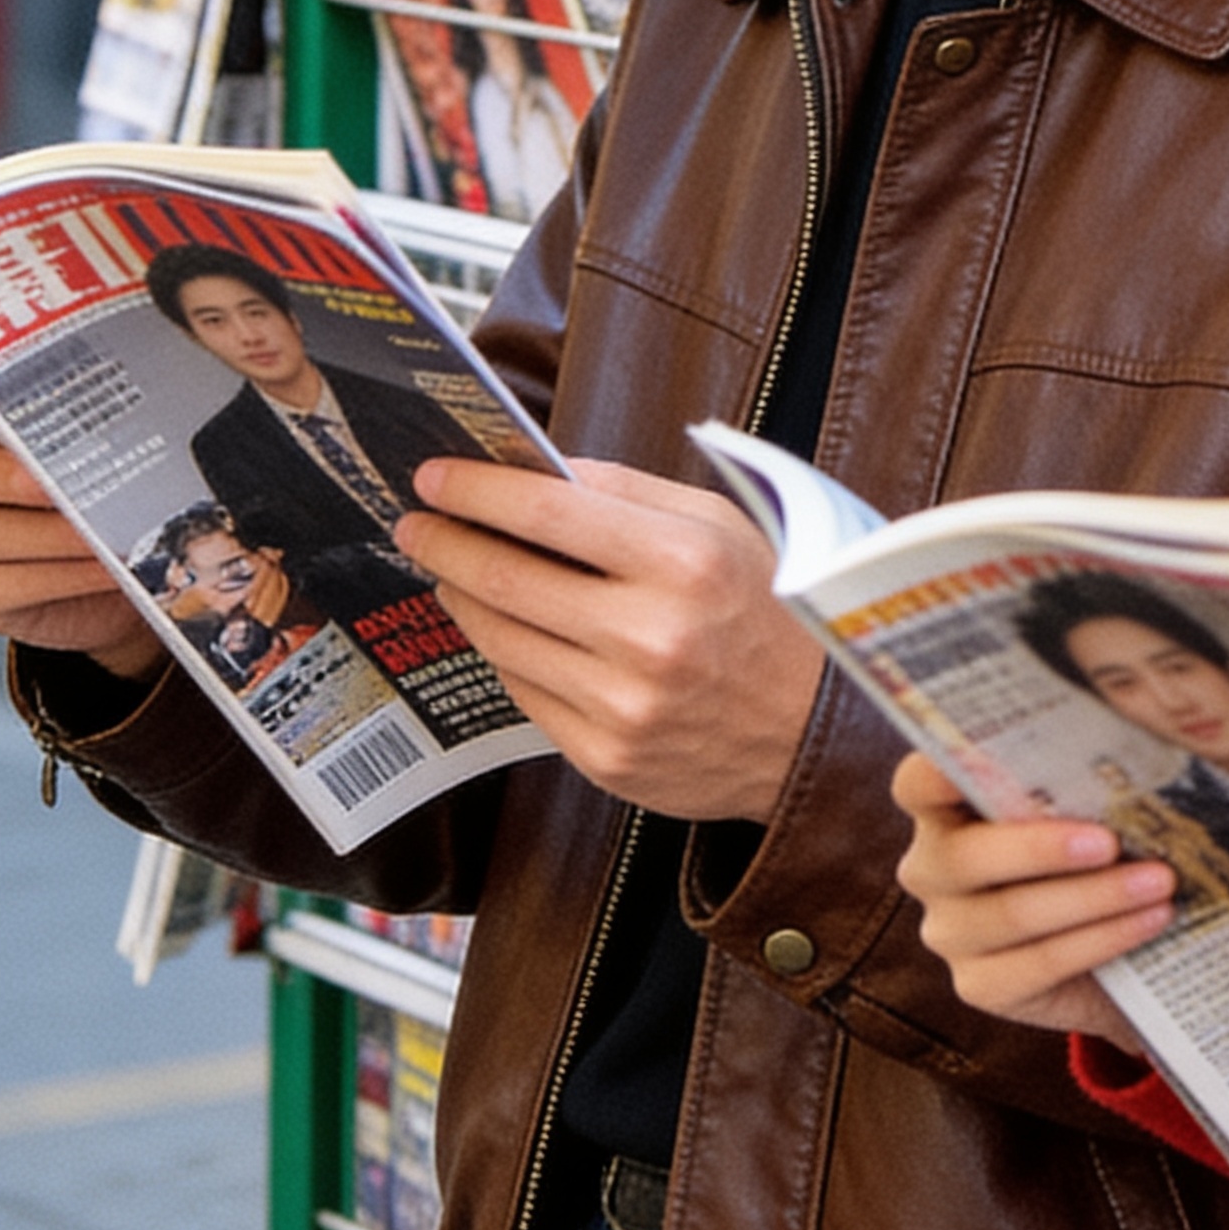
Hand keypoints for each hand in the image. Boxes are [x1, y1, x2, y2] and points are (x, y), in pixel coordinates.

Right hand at [0, 355, 158, 672]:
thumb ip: (82, 388)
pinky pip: (6, 585)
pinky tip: (110, 564)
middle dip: (3, 475)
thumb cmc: (85, 453)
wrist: (94, 542)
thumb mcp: (80, 411)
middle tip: (56, 484)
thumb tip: (137, 359)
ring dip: (54, 534)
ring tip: (111, 529)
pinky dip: (66, 575)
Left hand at [396, 456, 822, 817]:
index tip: (434, 477)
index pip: (550, 512)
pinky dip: (503, 652)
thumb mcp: (721, 525)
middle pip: (509, 579)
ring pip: (505, 640)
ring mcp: (622, 706)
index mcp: (684, 562)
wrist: (813, 730)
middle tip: (415, 523)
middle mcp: (649, 636)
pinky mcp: (606, 758)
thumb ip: (630, 492)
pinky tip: (499, 626)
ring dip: (463, 598)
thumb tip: (540, 470)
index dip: (479, 491)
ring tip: (449, 569)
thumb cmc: (767, 609)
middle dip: (447, 543)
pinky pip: (526, 694)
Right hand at [887, 750, 1160, 1050]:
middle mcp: (932, 868)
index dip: (939, 772)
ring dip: (1095, 897)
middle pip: (967, 858)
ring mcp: (950, 931)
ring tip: (1159, 881)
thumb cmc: (1089, 843)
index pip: (918, 783)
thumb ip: (1078, 772)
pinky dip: (1101, 940)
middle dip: (1043, 848)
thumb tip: (1132, 726)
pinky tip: (1148, 920)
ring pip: (1013, 915)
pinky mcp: (980, 984)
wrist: (1105, 945)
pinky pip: (1039, 965)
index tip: (978, 758)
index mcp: (942, 805)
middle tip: (1110, 841)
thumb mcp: (1080, 801)